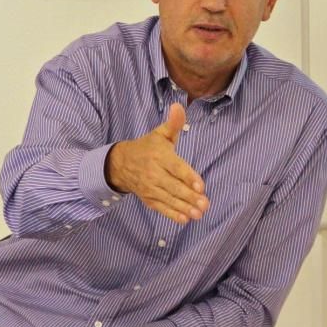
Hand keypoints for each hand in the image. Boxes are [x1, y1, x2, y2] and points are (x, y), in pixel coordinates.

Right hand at [106, 103, 208, 223]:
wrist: (121, 164)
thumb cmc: (147, 148)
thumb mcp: (160, 134)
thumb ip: (174, 124)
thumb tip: (179, 106)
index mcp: (160, 156)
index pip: (176, 168)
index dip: (188, 177)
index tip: (200, 186)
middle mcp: (154, 173)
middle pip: (174, 187)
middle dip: (190, 197)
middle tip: (205, 204)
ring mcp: (151, 188)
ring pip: (169, 199)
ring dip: (185, 208)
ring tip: (199, 214)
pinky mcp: (148, 198)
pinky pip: (161, 208)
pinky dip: (172, 214)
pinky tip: (184, 219)